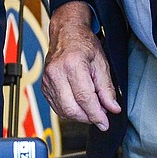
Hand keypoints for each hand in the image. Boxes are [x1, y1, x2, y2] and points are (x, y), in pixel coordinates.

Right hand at [42, 2, 120, 130]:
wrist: (66, 34)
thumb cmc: (84, 44)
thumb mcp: (102, 64)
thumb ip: (107, 89)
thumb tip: (112, 109)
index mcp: (73, 64)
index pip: (84, 98)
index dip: (96, 115)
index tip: (105, 123)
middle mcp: (57, 73)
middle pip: (71, 108)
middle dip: (88, 117)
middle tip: (100, 115)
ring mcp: (47, 80)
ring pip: (63, 111)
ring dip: (80, 116)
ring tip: (91, 107)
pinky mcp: (44, 86)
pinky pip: (57, 107)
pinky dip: (70, 111)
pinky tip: (79, 104)